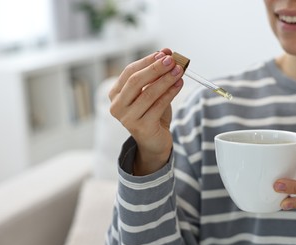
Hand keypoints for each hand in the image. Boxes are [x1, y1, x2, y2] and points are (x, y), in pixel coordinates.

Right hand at [109, 48, 183, 175]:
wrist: (154, 141)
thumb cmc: (152, 113)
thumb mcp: (151, 92)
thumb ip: (155, 75)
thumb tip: (166, 53)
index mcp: (116, 94)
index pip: (129, 71)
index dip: (147, 61)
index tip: (164, 53)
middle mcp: (117, 106)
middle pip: (136, 81)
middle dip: (155, 68)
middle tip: (172, 60)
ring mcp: (127, 118)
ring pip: (148, 93)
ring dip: (166, 80)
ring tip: (179, 71)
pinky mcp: (141, 127)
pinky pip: (158, 106)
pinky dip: (170, 93)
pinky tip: (179, 84)